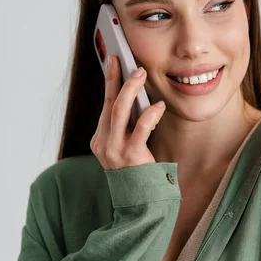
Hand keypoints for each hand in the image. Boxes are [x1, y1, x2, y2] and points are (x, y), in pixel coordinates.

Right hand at [90, 55, 165, 170]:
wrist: (140, 199)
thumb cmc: (138, 170)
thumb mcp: (127, 145)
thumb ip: (128, 125)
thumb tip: (137, 96)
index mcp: (100, 139)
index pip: (105, 104)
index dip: (109, 81)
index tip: (113, 60)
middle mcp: (103, 143)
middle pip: (109, 104)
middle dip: (117, 79)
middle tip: (129, 63)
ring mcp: (115, 150)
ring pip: (119, 112)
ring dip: (130, 90)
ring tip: (141, 75)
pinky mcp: (130, 156)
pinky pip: (140, 129)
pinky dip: (150, 114)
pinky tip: (159, 106)